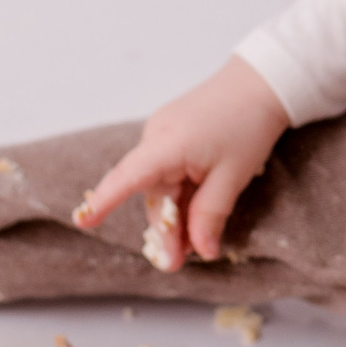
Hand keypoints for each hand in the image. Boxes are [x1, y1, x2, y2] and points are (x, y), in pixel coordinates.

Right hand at [73, 56, 289, 267]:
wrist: (261, 82)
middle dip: (164, 230)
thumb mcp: (233, 176)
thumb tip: (201, 251)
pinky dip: (179, 196)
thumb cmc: (248, 124)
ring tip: (190, 249)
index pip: (129, 176)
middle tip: (175, 264)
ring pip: (160, 186)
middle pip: (151, 193)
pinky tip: (193, 219)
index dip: (106, 201)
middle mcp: (156, 137)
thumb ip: (211, 214)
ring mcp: (163, 134)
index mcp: (167, 143)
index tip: (84, 222)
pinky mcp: (173, 135)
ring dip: (173, 216)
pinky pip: (168, 173)